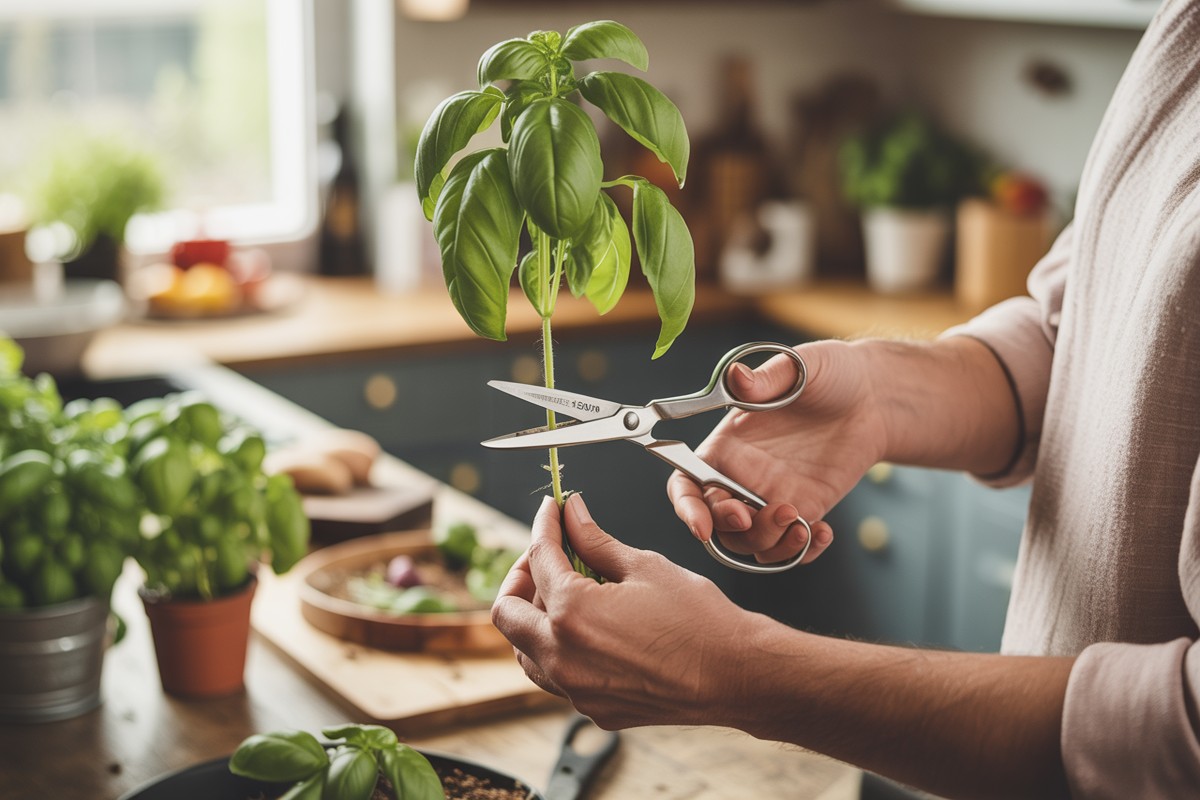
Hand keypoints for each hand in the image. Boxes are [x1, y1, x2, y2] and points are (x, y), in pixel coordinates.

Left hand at [491, 494, 756, 728]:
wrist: (735, 675)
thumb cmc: (699, 619)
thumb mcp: (644, 565)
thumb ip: (595, 539)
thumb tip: (571, 513)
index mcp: (571, 612)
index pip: (538, 558)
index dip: (544, 526)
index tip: (552, 512)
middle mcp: (562, 656)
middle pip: (507, 612)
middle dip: (522, 575)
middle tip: (548, 554)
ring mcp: (575, 689)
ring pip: (524, 651)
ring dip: (533, 618)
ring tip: (566, 592)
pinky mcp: (592, 708)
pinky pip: (554, 676)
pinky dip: (556, 649)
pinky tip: (586, 628)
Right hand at [668, 339, 887, 564]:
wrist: (873, 397)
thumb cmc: (830, 374)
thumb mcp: (798, 369)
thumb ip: (766, 379)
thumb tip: (737, 377)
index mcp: (727, 446)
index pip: (687, 484)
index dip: (686, 507)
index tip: (699, 525)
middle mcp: (742, 478)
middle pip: (717, 523)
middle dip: (729, 529)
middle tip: (752, 516)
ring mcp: (772, 498)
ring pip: (752, 543)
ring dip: (769, 542)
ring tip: (799, 521)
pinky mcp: (805, 510)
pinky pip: (791, 550)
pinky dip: (802, 552)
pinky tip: (822, 531)